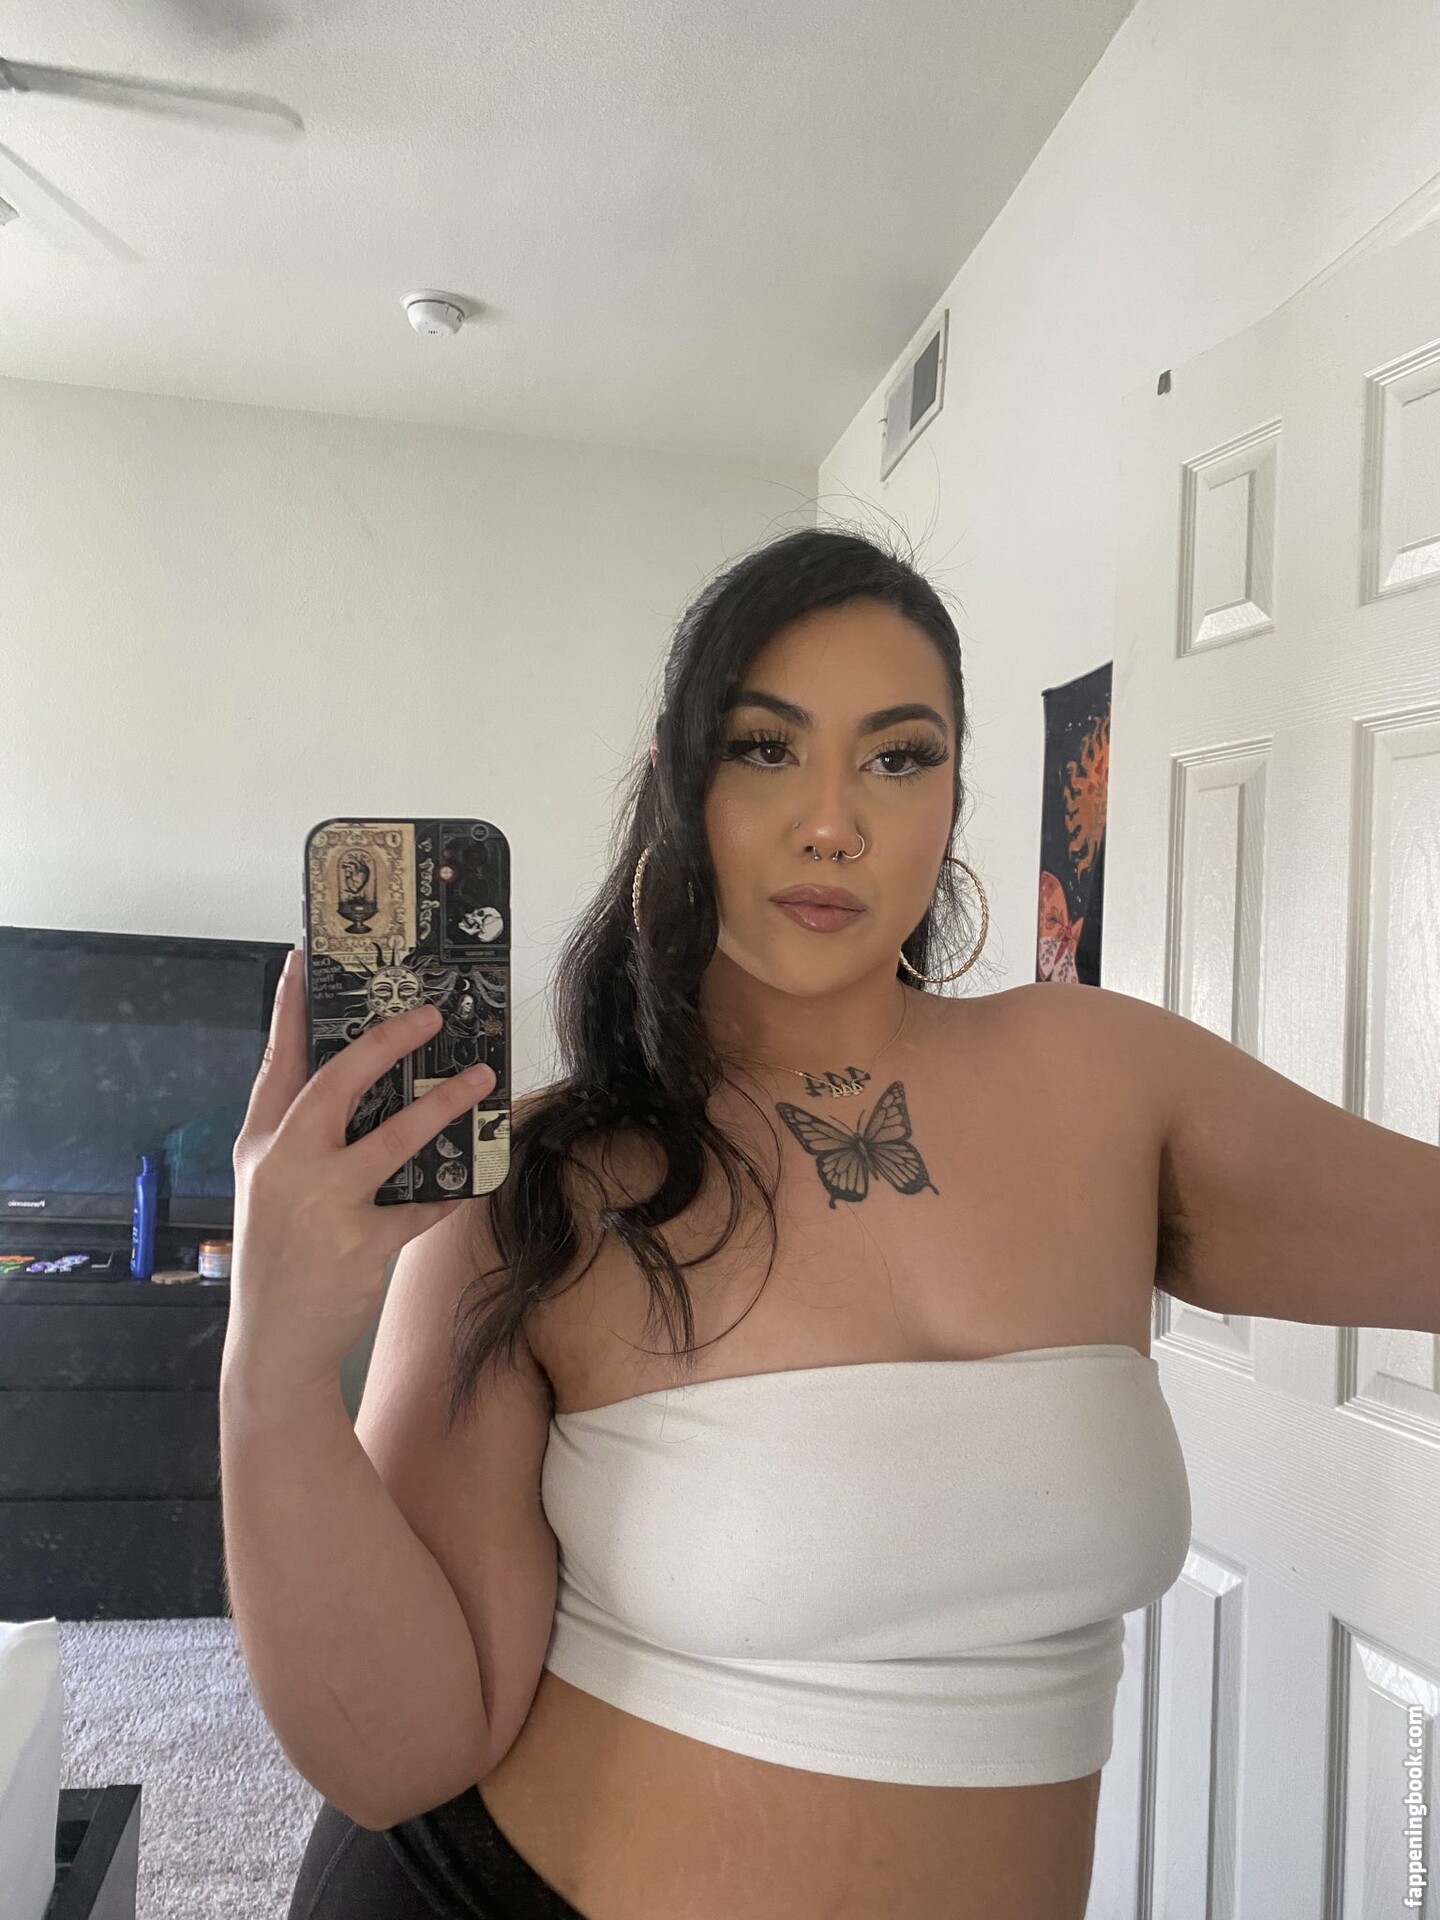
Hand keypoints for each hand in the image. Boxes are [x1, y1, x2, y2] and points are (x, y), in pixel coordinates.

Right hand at [225, 951, 496, 1388]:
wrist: (275, 1343)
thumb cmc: (282, 1254)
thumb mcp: (272, 1188)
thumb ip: (305, 1138)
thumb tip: (365, 1085)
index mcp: (263, 1145)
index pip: (276, 1063)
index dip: (289, 1009)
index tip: (302, 959)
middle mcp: (287, 1165)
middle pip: (337, 1084)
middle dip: (385, 1043)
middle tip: (428, 1015)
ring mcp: (323, 1205)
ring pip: (393, 1139)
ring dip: (443, 1106)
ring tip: (480, 1079)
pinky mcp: (361, 1245)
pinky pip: (423, 1205)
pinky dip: (453, 1189)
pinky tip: (479, 1174)